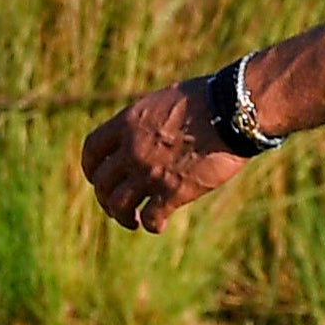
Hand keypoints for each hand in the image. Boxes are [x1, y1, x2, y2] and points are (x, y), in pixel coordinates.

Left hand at [79, 76, 253, 235]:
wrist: (233, 112)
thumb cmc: (207, 100)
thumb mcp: (164, 102)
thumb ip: (146, 121)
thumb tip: (142, 131)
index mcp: (127, 124)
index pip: (92, 150)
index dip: (91, 167)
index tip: (97, 177)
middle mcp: (131, 150)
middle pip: (102, 182)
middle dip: (105, 197)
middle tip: (116, 206)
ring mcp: (149, 172)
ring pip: (119, 205)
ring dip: (123, 216)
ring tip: (133, 221)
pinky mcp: (172, 192)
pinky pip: (151, 218)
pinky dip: (152, 225)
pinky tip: (159, 224)